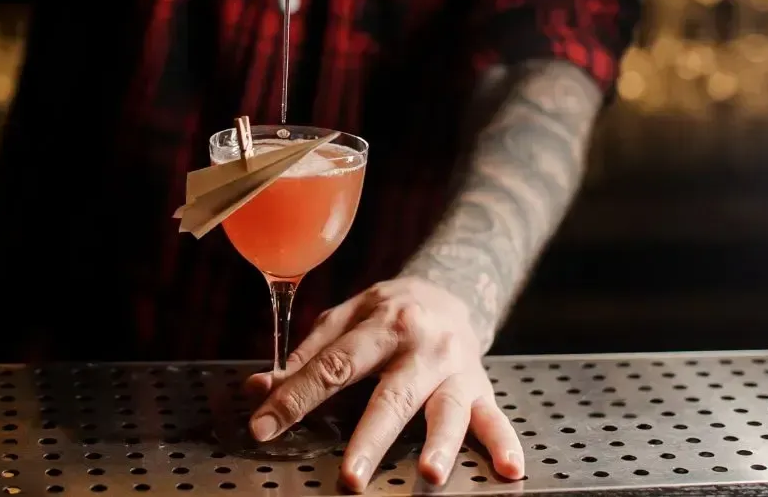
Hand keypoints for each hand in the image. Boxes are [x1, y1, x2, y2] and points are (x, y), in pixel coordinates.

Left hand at [245, 278, 523, 491]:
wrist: (453, 290)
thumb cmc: (389, 312)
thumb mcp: (344, 320)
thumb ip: (305, 356)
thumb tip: (259, 389)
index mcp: (382, 322)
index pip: (333, 366)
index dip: (295, 397)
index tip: (264, 427)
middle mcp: (422, 345)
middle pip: (391, 396)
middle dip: (369, 439)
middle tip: (350, 477)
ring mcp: (456, 369)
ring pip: (447, 410)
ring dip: (440, 444)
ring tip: (430, 474)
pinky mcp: (482, 388)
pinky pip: (495, 418)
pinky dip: (505, 444)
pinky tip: (509, 470)